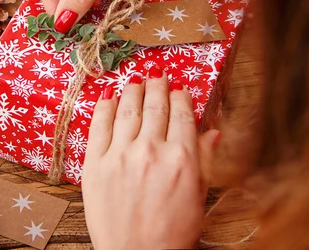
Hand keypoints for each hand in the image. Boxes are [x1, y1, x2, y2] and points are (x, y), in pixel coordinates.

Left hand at [82, 65, 220, 249]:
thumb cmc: (172, 232)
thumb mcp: (198, 196)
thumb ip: (204, 159)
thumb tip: (212, 131)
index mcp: (180, 158)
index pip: (181, 114)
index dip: (180, 96)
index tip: (179, 89)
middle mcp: (151, 151)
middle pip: (154, 106)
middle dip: (157, 86)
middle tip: (157, 76)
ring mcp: (120, 156)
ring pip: (127, 110)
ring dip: (133, 90)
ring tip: (135, 81)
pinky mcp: (95, 164)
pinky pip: (99, 126)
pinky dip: (105, 108)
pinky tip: (109, 97)